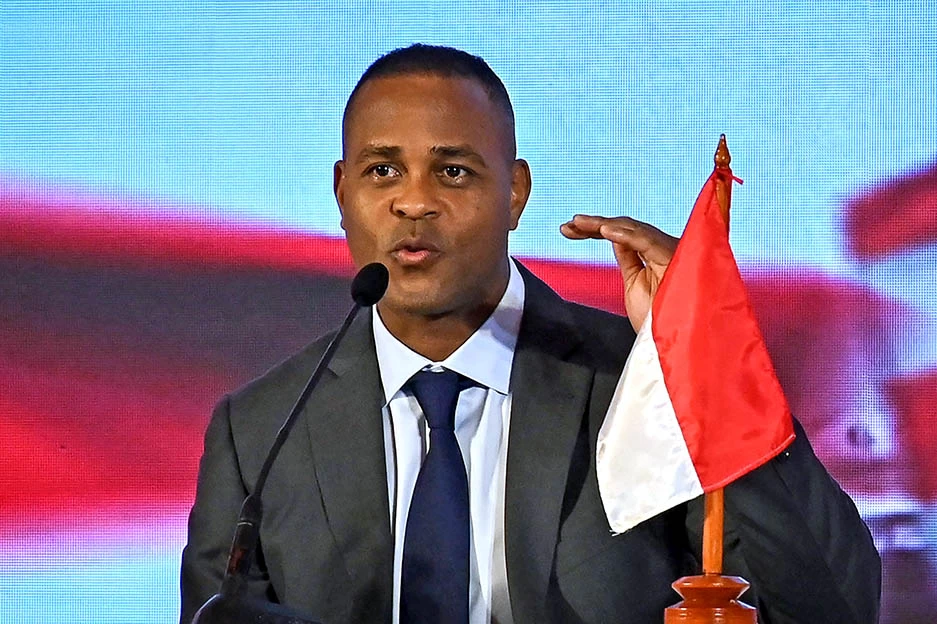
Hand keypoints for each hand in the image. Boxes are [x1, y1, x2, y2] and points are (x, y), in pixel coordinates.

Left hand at [560, 215, 677, 331]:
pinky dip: (623, 234)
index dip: (595, 229)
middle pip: (626, 227)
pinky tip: (604, 230)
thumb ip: (627, 258)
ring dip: (601, 225)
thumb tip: (616, 237)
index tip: (568, 231)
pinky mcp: (671, 257)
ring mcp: (669, 250)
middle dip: (593, 225)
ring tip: (577, 224)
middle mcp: (665, 247)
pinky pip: (644, 240)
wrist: (669, 344)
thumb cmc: (657, 321)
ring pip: (631, 228)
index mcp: (657, 254)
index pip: (624, 233)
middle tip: (566, 227)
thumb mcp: (634, 284)